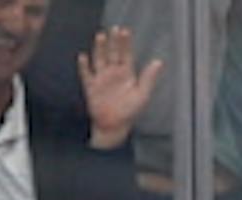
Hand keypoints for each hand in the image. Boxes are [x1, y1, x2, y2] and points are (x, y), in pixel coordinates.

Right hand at [78, 25, 161, 150]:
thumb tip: (159, 62)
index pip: (126, 53)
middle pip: (112, 52)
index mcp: (126, 72)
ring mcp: (101, 79)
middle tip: (114, 29)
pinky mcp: (91, 87)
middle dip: (113, 41)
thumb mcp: (142, 95)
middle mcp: (113, 72)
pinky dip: (84, 66)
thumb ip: (149, 78)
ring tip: (100, 36)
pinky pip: (86, 74)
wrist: (114, 127)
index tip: (125, 31)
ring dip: (99, 48)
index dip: (125, 42)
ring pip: (99, 59)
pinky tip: (83, 57)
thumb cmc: (129, 112)